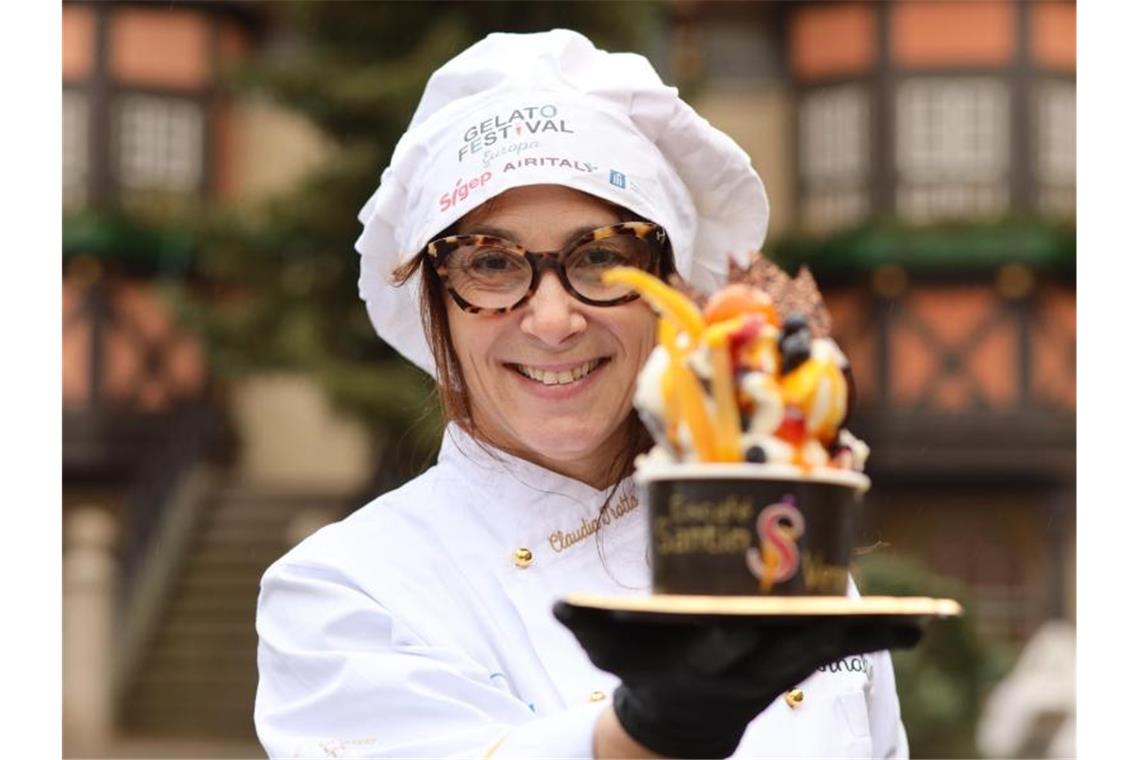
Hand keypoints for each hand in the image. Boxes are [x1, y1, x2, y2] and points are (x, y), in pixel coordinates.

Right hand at [554, 603, 920, 758]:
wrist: (682, 717)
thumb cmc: (644, 668)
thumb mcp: (610, 655)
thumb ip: (586, 629)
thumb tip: (557, 607)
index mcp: (697, 663)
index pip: (711, 652)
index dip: (721, 642)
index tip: (730, 626)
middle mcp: (743, 671)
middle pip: (781, 654)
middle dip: (807, 638)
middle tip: (837, 619)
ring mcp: (777, 670)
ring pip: (823, 653)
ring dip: (860, 639)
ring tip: (909, 620)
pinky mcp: (800, 664)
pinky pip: (844, 652)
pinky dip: (879, 640)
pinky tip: (919, 625)